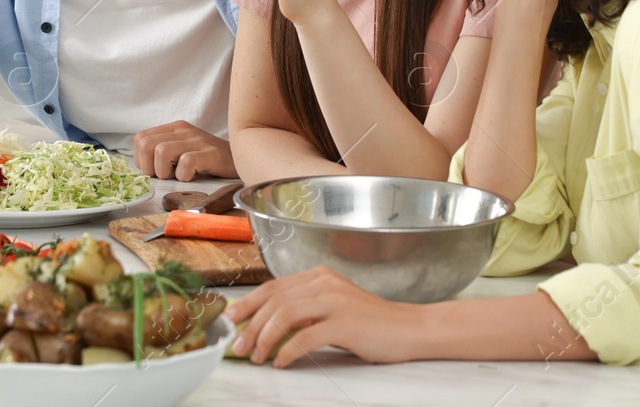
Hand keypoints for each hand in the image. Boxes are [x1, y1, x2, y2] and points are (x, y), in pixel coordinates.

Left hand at [132, 120, 235, 179]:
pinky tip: (193, 177)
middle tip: (164, 176)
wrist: (242, 157)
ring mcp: (197, 140)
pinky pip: (185, 163)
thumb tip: (143, 168)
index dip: (141, 160)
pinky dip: (184, 176)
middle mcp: (184, 130)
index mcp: (175, 128)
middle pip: (146, 144)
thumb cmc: (209, 159)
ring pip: (161, 151)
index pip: (140, 138)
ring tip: (178, 176)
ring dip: (165, 172)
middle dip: (149, 167)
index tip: (154, 170)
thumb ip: (164, 152)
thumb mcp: (183, 149)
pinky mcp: (210, 153)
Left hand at [224, 266, 419, 366]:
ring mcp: (336, 301)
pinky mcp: (346, 323)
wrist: (410, 328)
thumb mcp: (333, 307)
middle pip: (274, 300)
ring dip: (265, 338)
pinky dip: (288, 351)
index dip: (247, 303)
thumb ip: (305, 310)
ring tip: (257, 356)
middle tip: (238, 346)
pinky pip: (306, 336)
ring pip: (285, 314)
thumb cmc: (371, 323)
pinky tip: (282, 362)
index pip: (272, 287)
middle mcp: (325, 283)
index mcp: (319, 276)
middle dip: (250, 324)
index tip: (230, 320)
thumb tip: (266, 326)